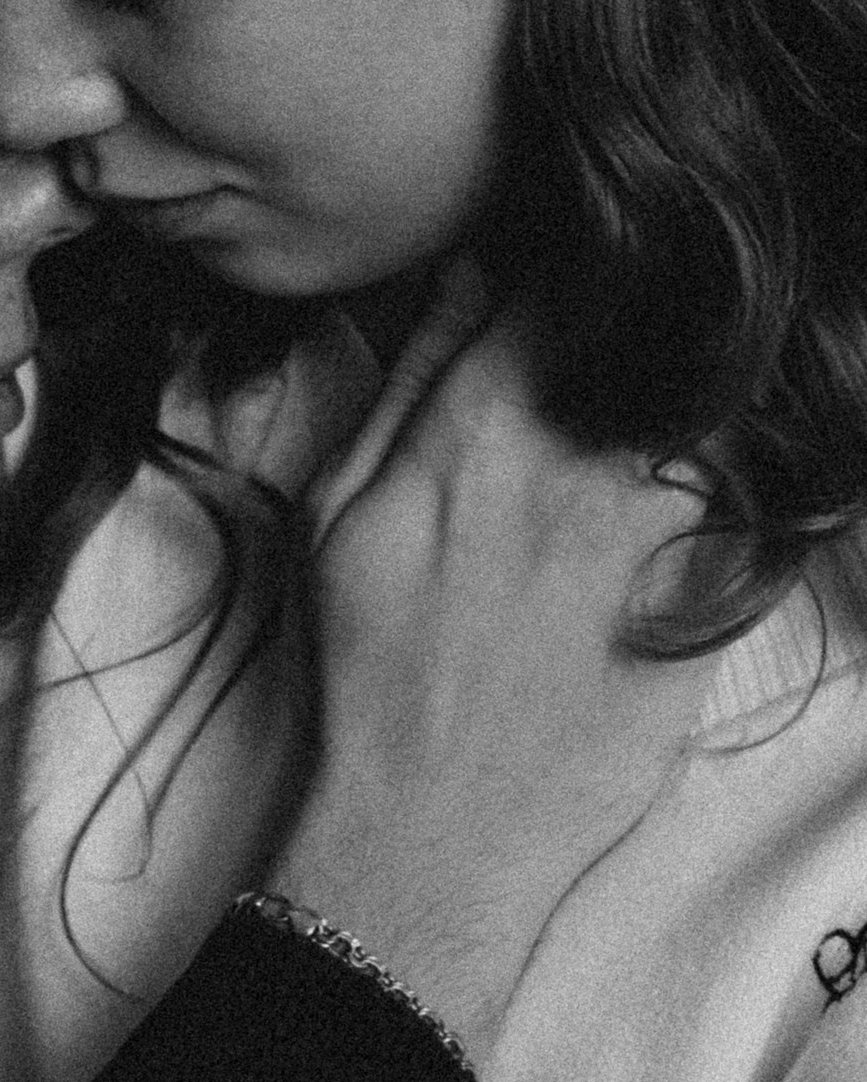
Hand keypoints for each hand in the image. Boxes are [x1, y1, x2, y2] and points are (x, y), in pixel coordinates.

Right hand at [265, 277, 711, 1062]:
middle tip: (637, 313)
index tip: (584, 249)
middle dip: (650, 312)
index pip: (564, 279)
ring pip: (711, 413)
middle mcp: (585, 466)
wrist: (431, 832)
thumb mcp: (339, 506)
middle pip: (653, 336)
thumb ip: (412, 380)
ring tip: (646, 423)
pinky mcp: (710, 605)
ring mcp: (659, 537)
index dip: (583, 252)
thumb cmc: (367, 667)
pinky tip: (690, 494)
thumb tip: (468, 276)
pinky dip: (728, 479)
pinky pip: (742, 506)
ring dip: (689, 396)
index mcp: (483, 426)